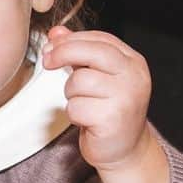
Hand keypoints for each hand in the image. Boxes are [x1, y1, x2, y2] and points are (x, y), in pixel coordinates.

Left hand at [43, 26, 168, 182]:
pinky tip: (86, 119)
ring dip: (71, 93)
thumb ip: (79, 52)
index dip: (71, 40)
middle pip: (91, 52)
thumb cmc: (108, 111)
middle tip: (48, 61)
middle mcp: (134, 77)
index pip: (101, 39)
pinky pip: (76, 107)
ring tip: (83, 103)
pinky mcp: (112, 119)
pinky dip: (73, 113)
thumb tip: (56, 32)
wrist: (124, 149)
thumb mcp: (98, 77)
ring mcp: (125, 97)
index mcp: (133, 62)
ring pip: (79, 81)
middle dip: (63, 54)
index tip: (51, 46)